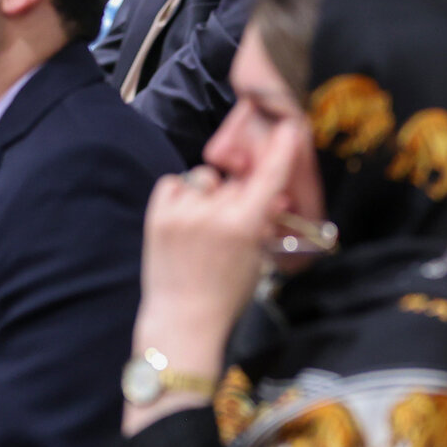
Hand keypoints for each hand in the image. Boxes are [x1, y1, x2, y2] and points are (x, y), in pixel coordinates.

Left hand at [135, 119, 318, 356]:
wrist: (182, 321)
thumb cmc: (227, 292)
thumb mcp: (257, 256)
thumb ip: (264, 221)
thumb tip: (272, 194)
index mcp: (243, 225)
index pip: (269, 176)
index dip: (283, 149)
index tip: (290, 126)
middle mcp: (212, 214)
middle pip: (236, 180)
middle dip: (239, 193)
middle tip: (233, 221)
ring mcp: (182, 213)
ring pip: (205, 179)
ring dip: (209, 193)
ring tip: (204, 224)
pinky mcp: (157, 216)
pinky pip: (175, 183)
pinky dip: (182, 195)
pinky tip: (186, 217)